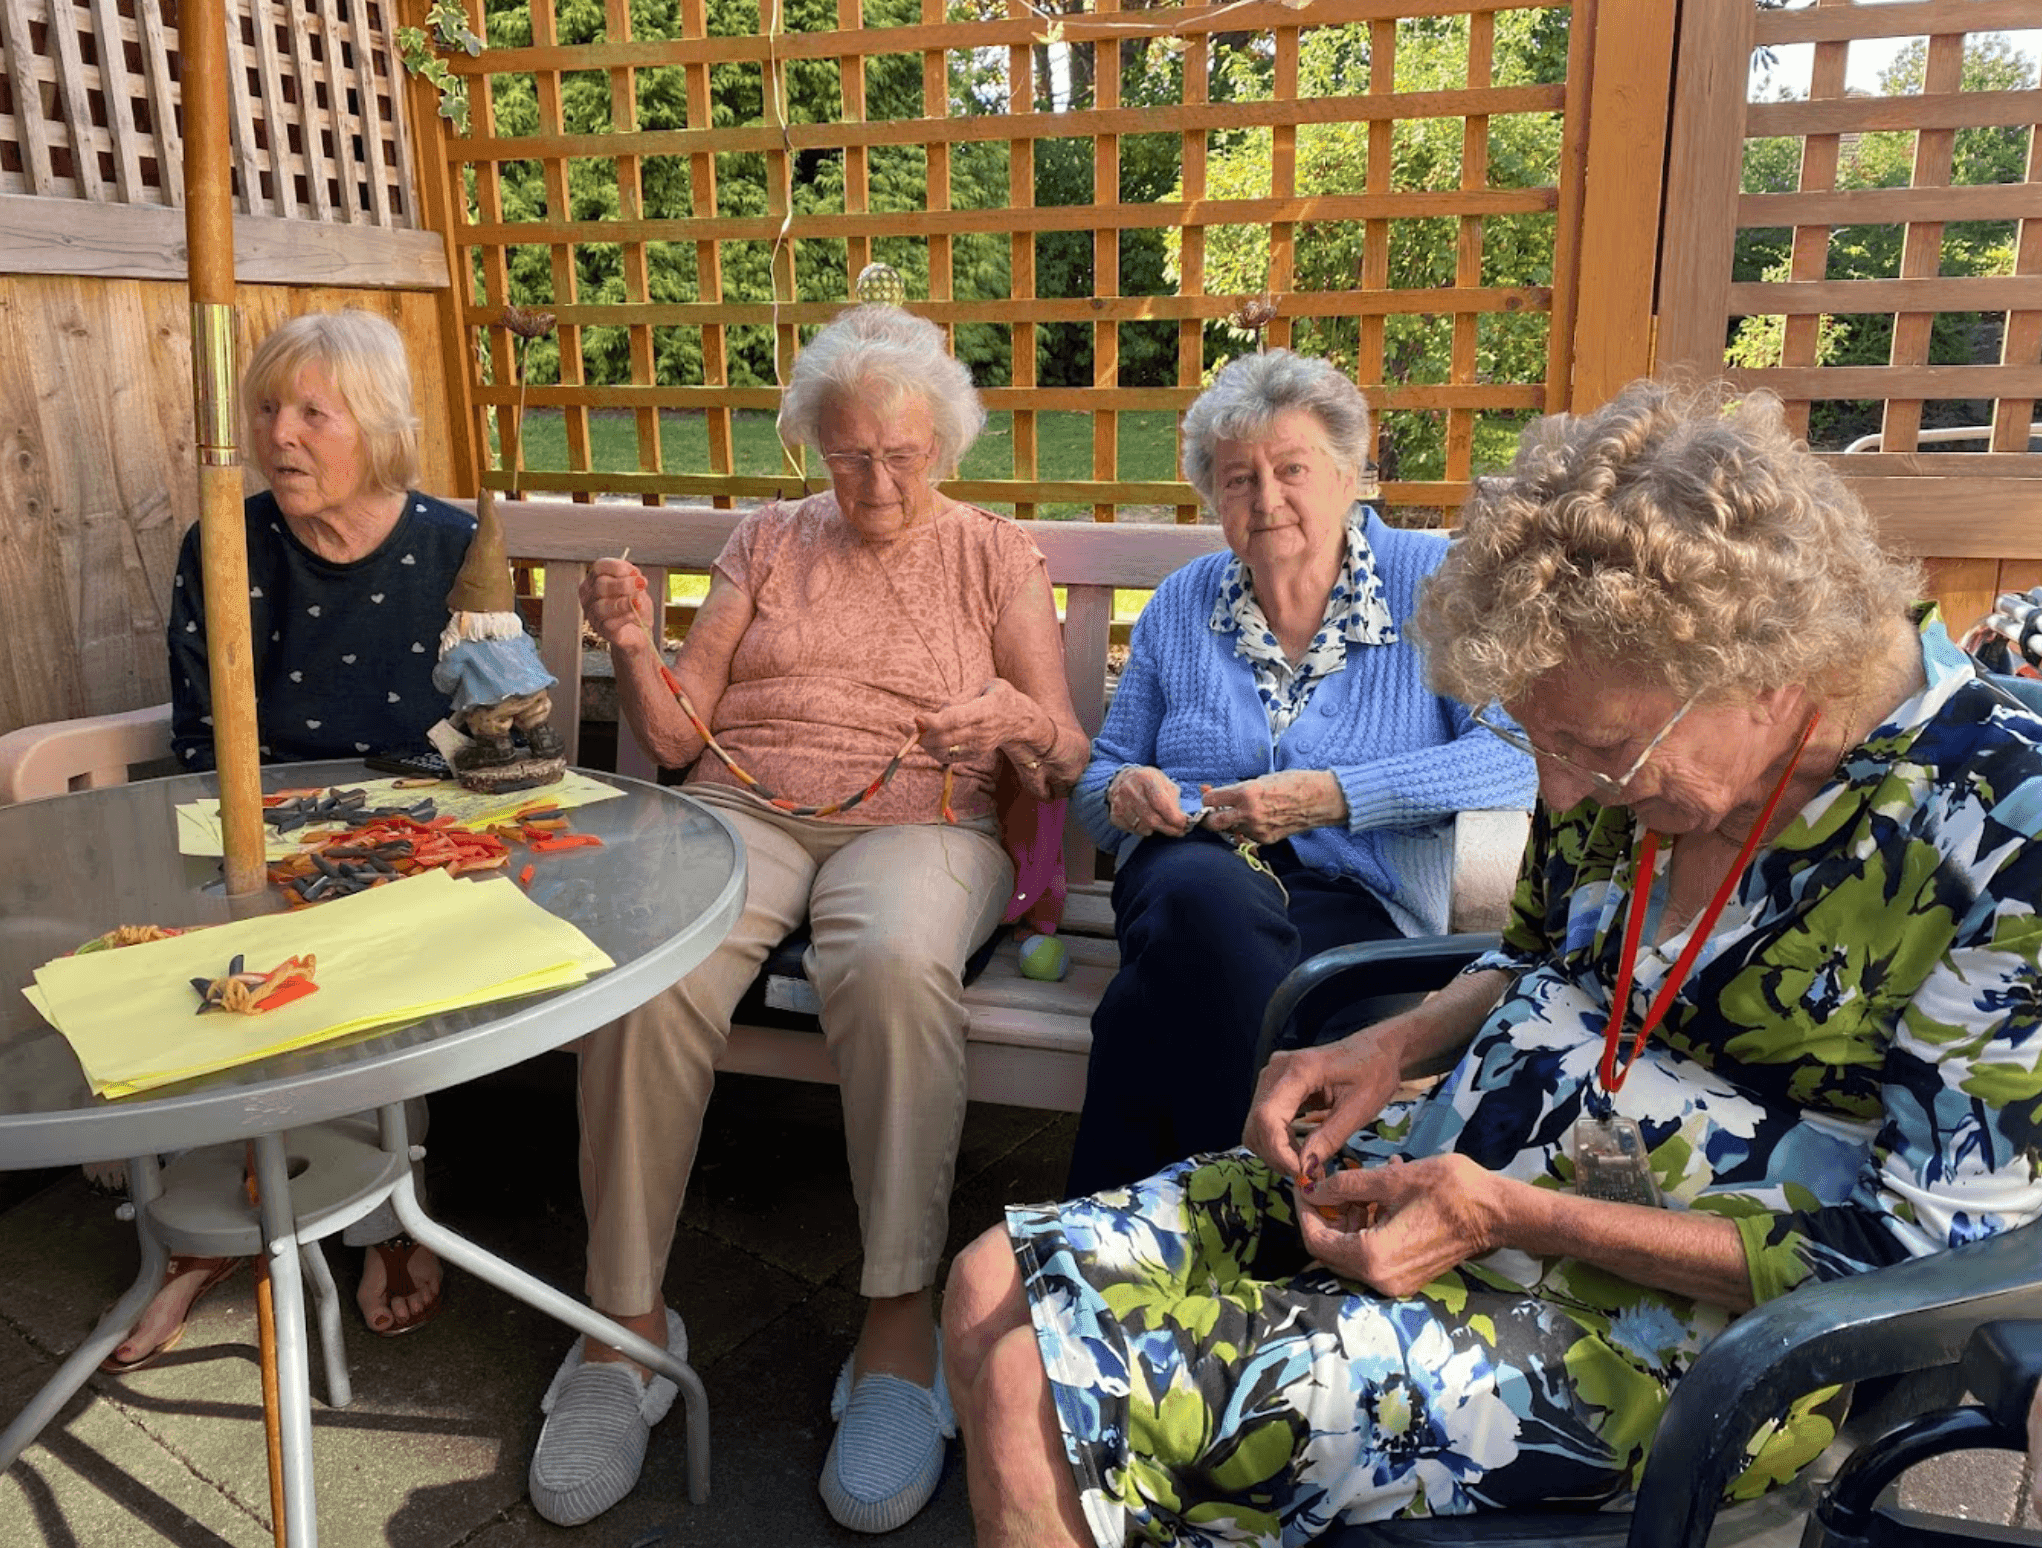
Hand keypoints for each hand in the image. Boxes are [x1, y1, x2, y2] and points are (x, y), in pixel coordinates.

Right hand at [580, 558, 655, 652]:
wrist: (640, 631)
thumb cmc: (635, 606)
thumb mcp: (637, 587)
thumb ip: (635, 580)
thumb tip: (636, 578)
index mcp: (595, 581)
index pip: (598, 568)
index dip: (617, 567)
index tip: (635, 572)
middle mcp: (589, 597)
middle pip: (600, 585)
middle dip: (624, 584)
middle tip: (640, 585)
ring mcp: (593, 616)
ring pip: (601, 607)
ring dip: (623, 603)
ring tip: (638, 602)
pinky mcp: (603, 632)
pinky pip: (609, 624)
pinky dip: (624, 618)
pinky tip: (634, 614)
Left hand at [916, 680, 1041, 764]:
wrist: (1020, 720)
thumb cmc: (999, 696)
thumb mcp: (986, 685)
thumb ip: (961, 697)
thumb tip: (937, 712)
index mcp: (986, 710)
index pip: (957, 719)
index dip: (935, 721)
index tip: (916, 718)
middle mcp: (982, 732)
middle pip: (945, 738)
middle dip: (920, 734)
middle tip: (901, 725)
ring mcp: (978, 747)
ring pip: (943, 750)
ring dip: (921, 742)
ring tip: (907, 730)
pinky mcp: (974, 755)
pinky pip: (947, 756)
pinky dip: (930, 748)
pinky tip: (921, 737)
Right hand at [1106, 764, 1192, 838]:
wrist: (1123, 778)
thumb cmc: (1149, 782)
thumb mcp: (1164, 782)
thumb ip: (1174, 799)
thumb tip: (1183, 820)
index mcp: (1146, 778)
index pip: (1162, 803)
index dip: (1175, 817)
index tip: (1184, 824)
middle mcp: (1130, 789)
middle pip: (1153, 819)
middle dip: (1169, 829)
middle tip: (1179, 831)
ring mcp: (1120, 802)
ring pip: (1143, 827)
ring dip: (1156, 829)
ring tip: (1162, 824)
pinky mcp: (1115, 814)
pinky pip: (1132, 830)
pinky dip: (1142, 830)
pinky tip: (1145, 822)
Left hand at [1199, 769, 1346, 843]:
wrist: (1320, 799)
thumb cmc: (1293, 783)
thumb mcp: (1261, 779)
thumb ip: (1237, 789)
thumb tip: (1213, 792)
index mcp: (1246, 793)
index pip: (1209, 800)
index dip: (1208, 797)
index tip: (1211, 795)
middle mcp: (1249, 814)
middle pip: (1212, 823)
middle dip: (1208, 817)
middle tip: (1212, 811)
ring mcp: (1257, 829)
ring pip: (1229, 830)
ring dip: (1229, 823)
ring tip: (1240, 812)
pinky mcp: (1266, 839)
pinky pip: (1246, 835)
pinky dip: (1245, 828)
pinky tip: (1256, 819)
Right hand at [1242, 1027, 1405, 1181]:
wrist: (1376, 1049)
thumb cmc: (1375, 1073)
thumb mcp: (1359, 1108)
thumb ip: (1330, 1138)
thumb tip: (1304, 1169)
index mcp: (1299, 1069)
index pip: (1267, 1116)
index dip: (1278, 1151)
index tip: (1301, 1172)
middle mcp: (1276, 1069)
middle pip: (1256, 1123)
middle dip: (1277, 1155)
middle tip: (1308, 1173)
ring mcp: (1272, 1075)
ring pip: (1255, 1125)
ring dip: (1275, 1151)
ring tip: (1305, 1162)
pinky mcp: (1274, 1084)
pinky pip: (1263, 1120)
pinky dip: (1277, 1141)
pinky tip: (1299, 1149)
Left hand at [1295, 1154, 1507, 1297]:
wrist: (1497, 1213)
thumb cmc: (1448, 1191)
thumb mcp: (1391, 1180)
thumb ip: (1346, 1186)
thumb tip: (1313, 1189)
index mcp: (1373, 1258)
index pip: (1318, 1240)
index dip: (1305, 1211)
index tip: (1304, 1185)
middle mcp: (1381, 1279)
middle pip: (1333, 1249)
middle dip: (1326, 1213)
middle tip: (1326, 1182)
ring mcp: (1397, 1281)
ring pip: (1354, 1249)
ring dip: (1350, 1215)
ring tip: (1362, 1181)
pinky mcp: (1410, 1274)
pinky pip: (1375, 1252)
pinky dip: (1370, 1224)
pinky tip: (1380, 1193)